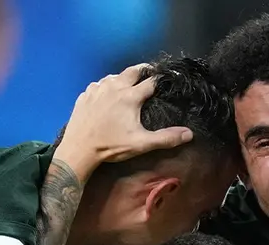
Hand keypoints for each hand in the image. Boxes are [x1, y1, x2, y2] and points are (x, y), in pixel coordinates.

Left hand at [55, 64, 193, 178]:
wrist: (79, 149)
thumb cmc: (111, 146)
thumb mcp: (141, 144)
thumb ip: (166, 138)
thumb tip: (189, 133)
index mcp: (130, 96)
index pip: (151, 81)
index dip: (161, 80)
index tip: (167, 80)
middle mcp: (114, 86)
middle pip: (132, 71)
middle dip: (143, 70)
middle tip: (149, 73)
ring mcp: (97, 89)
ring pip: (114, 76)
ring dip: (123, 78)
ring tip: (128, 84)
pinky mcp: (85, 95)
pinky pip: (98, 84)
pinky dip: (106, 86)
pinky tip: (107, 94)